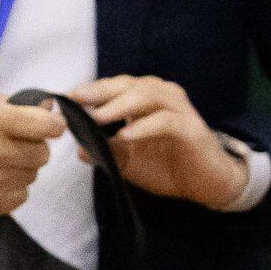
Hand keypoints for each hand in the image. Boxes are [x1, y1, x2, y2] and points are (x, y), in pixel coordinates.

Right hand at [0, 90, 63, 219]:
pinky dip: (9, 189)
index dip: (50, 125)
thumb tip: (48, 109)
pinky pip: (19, 196)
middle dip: (31, 148)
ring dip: (19, 169)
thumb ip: (15, 105)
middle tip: (10, 144)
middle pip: (42, 154)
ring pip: (31, 176)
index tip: (45, 125)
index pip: (49, 126)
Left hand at [69, 76, 246, 210]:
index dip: (92, 90)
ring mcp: (180, 111)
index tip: (65, 98)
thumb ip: (105, 151)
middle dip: (102, 90)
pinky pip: (166, 121)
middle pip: (131, 84)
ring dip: (121, 104)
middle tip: (77, 99)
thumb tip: (78, 148)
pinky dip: (144, 126)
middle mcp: (165, 98)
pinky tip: (125, 136)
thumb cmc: (168, 167)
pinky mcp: (191, 128)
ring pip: (150, 95)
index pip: (117, 86)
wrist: (205, 184)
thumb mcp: (128, 161)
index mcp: (148, 101)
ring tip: (97, 117)